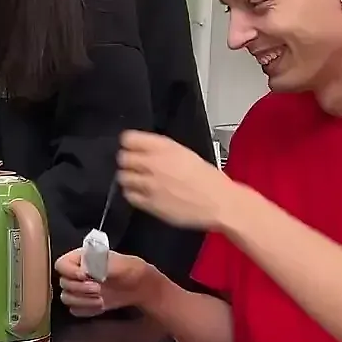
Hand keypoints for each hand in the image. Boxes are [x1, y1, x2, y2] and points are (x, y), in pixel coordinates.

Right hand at [56, 247, 157, 317]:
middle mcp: (75, 273)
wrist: (139, 287)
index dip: (70, 272)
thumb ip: (98, 264)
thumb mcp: (117, 263)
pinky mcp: (83, 303)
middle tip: (98, 289)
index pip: (61, 265)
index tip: (86, 275)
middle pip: (63, 283)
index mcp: (80, 259)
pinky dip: (86, 309)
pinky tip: (100, 306)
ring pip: (66, 298)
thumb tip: (84, 270)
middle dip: (81, 289)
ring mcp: (78, 290)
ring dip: (83, 300)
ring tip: (101, 299)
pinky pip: (75, 310)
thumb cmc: (130, 270)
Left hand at [117, 130, 242, 230]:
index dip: (128, 143)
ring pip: (123, 177)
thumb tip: (144, 151)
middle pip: (123, 158)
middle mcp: (154, 164)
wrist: (219, 202)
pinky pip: (129, 195)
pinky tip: (142, 193)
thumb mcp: (186, 154)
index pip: (129, 139)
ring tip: (139, 181)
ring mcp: (150, 185)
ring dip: (128, 178)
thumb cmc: (208, 179)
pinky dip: (132, 193)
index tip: (130, 146)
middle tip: (134, 165)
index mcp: (166, 148)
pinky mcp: (149, 203)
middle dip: (127, 161)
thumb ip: (162, 152)